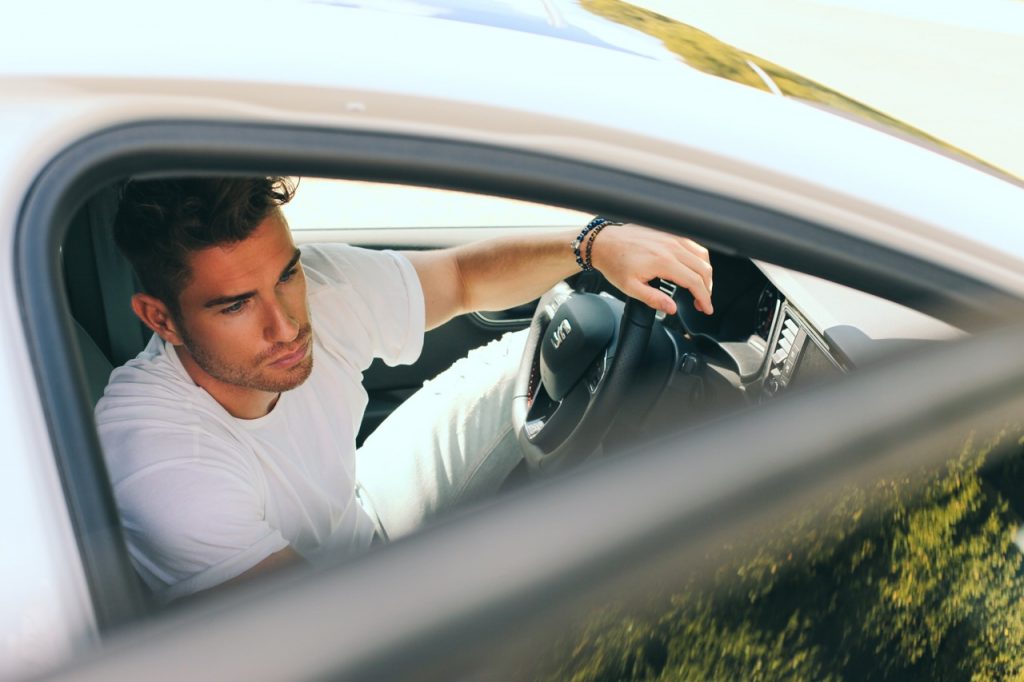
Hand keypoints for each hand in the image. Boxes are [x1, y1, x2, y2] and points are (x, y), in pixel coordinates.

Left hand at [589, 224, 713, 315]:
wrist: (604, 243)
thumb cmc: (615, 263)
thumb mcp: (630, 288)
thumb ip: (653, 299)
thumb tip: (671, 308)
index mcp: (663, 261)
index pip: (694, 282)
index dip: (704, 298)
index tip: (706, 308)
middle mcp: (671, 247)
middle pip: (703, 269)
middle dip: (707, 288)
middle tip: (701, 302)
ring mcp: (672, 237)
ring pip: (702, 255)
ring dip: (705, 273)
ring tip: (699, 287)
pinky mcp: (669, 233)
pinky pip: (693, 245)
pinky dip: (699, 258)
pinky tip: (693, 268)